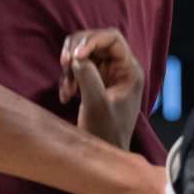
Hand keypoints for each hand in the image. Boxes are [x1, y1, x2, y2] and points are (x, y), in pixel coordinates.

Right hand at [58, 28, 146, 147]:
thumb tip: (77, 58)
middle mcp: (119, 68)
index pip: (112, 38)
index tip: (74, 56)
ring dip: (69, 68)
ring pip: (82, 53)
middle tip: (64, 64)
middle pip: (95, 40)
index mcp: (129, 70)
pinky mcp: (93, 81)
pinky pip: (76, 67)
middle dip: (76, 51)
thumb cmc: (106, 133)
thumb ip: (89, 77)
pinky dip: (67, 78)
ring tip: (66, 91)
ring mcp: (105, 74)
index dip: (91, 40)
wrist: (102, 155)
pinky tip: (65, 97)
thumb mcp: (97, 105)